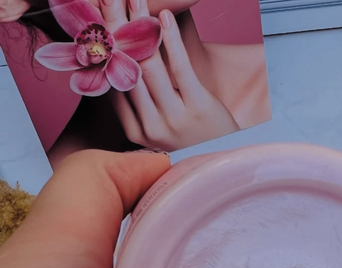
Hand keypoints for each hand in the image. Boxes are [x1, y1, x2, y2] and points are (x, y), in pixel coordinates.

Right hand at [102, 0, 238, 150]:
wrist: (227, 158)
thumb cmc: (193, 137)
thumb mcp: (160, 126)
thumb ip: (140, 101)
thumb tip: (117, 58)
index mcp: (136, 132)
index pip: (113, 83)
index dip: (104, 48)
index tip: (95, 18)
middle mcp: (151, 128)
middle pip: (127, 70)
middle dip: (115, 30)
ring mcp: (174, 120)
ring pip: (148, 65)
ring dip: (139, 26)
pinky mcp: (198, 108)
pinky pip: (180, 67)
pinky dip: (170, 38)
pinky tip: (163, 16)